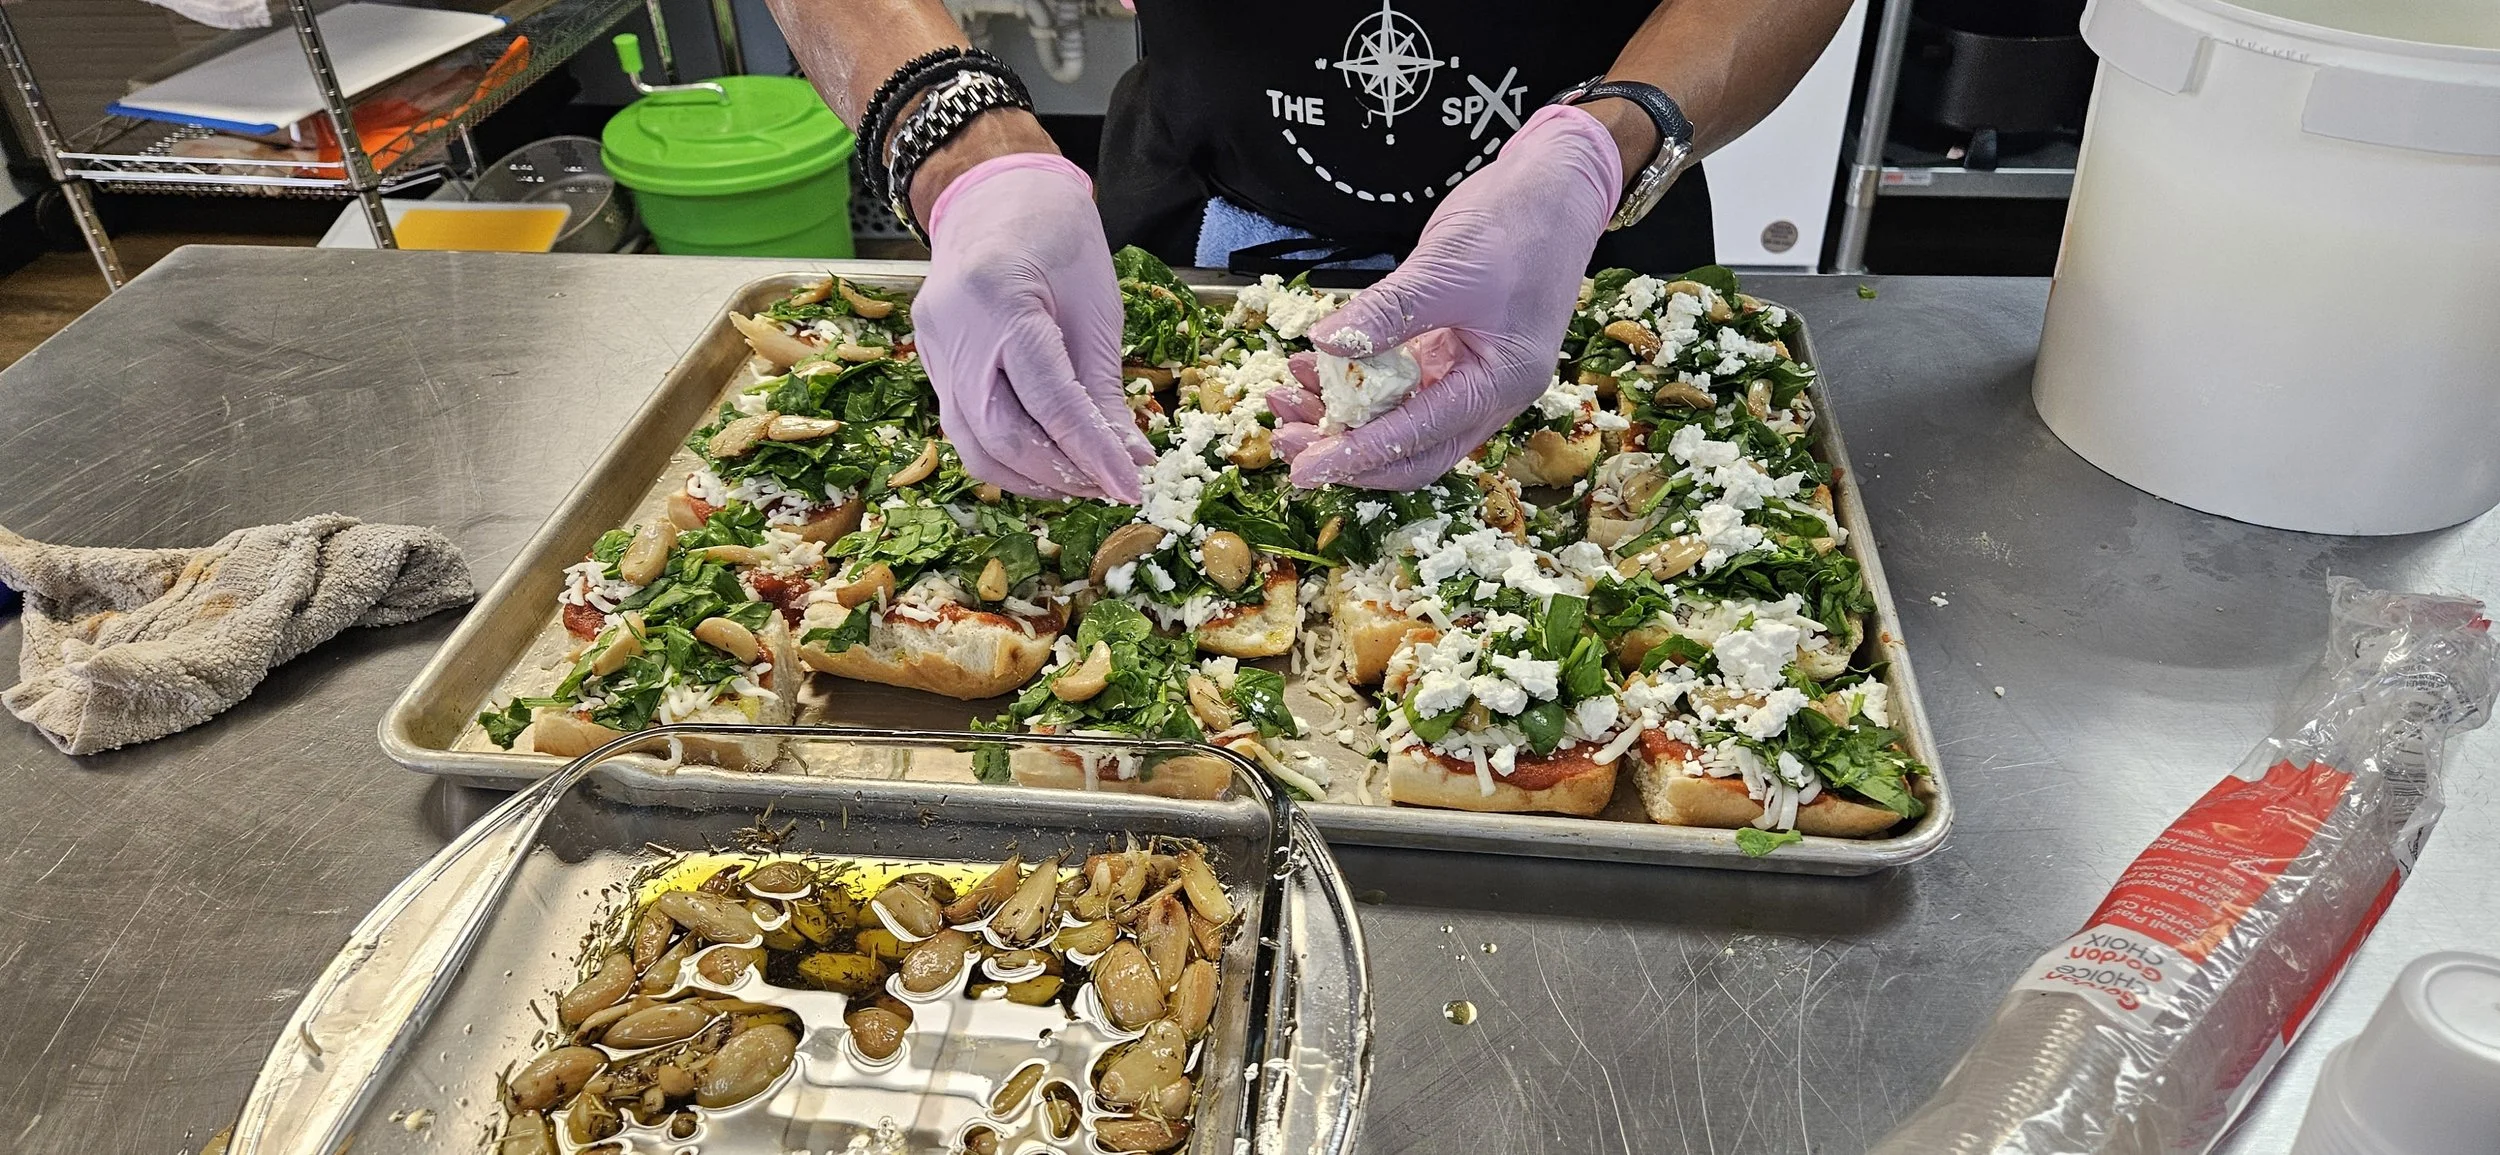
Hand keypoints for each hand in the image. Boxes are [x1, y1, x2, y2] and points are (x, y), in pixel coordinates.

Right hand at [914, 150, 1153, 500]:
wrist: (996, 194)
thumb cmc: (1057, 237)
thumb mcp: (1095, 307)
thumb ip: (1102, 390)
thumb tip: (1127, 461)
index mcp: (999, 300)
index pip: (1049, 401)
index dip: (1091, 453)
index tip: (1129, 486)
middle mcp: (953, 330)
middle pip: (1000, 435)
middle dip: (1060, 474)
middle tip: (1109, 486)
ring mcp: (932, 349)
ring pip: (974, 444)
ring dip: (1032, 476)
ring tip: (1082, 481)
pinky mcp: (931, 363)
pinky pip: (965, 428)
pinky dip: (1009, 454)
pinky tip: (1048, 461)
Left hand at [1267, 105, 1622, 489]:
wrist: (1555, 188)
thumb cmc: (1516, 223)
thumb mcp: (1445, 266)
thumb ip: (1387, 312)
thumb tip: (1326, 346)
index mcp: (1500, 383)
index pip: (1420, 437)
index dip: (1358, 457)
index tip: (1305, 469)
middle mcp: (1489, 395)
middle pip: (1412, 452)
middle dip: (1346, 453)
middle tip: (1284, 438)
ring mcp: (1471, 377)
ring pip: (1401, 424)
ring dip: (1344, 420)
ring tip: (1287, 397)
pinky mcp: (1452, 356)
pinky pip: (1400, 389)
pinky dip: (1357, 387)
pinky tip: (1314, 369)